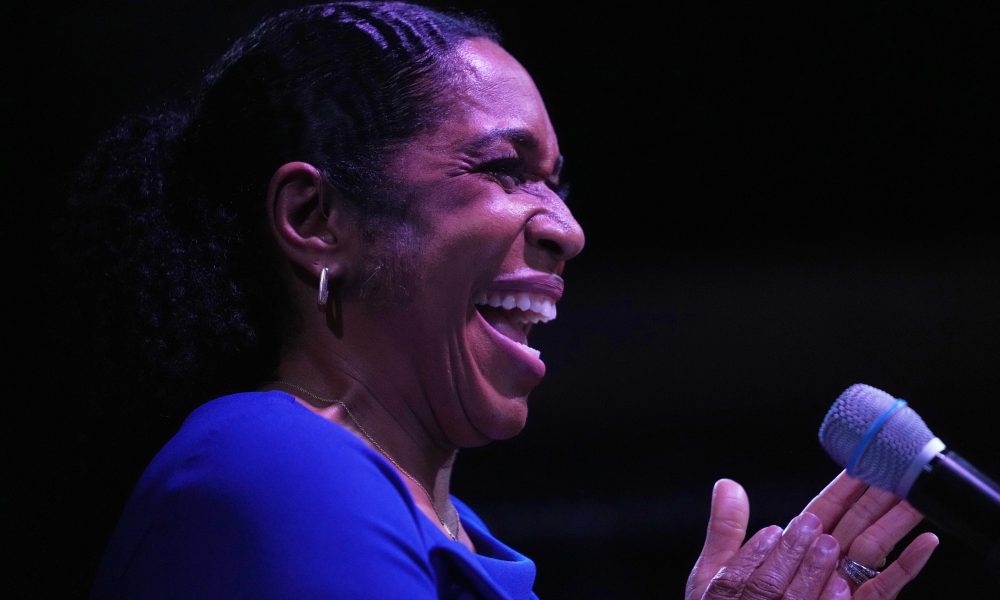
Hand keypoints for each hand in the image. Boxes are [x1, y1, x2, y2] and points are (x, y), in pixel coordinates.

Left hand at [685, 473, 937, 599]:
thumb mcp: (718, 572)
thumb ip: (727, 531)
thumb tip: (727, 484)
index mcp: (791, 553)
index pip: (822, 511)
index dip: (843, 487)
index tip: (863, 459)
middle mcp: (820, 569)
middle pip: (853, 525)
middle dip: (873, 497)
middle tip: (896, 467)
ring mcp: (840, 590)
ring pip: (870, 549)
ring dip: (892, 520)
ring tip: (909, 493)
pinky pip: (884, 587)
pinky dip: (906, 566)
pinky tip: (925, 543)